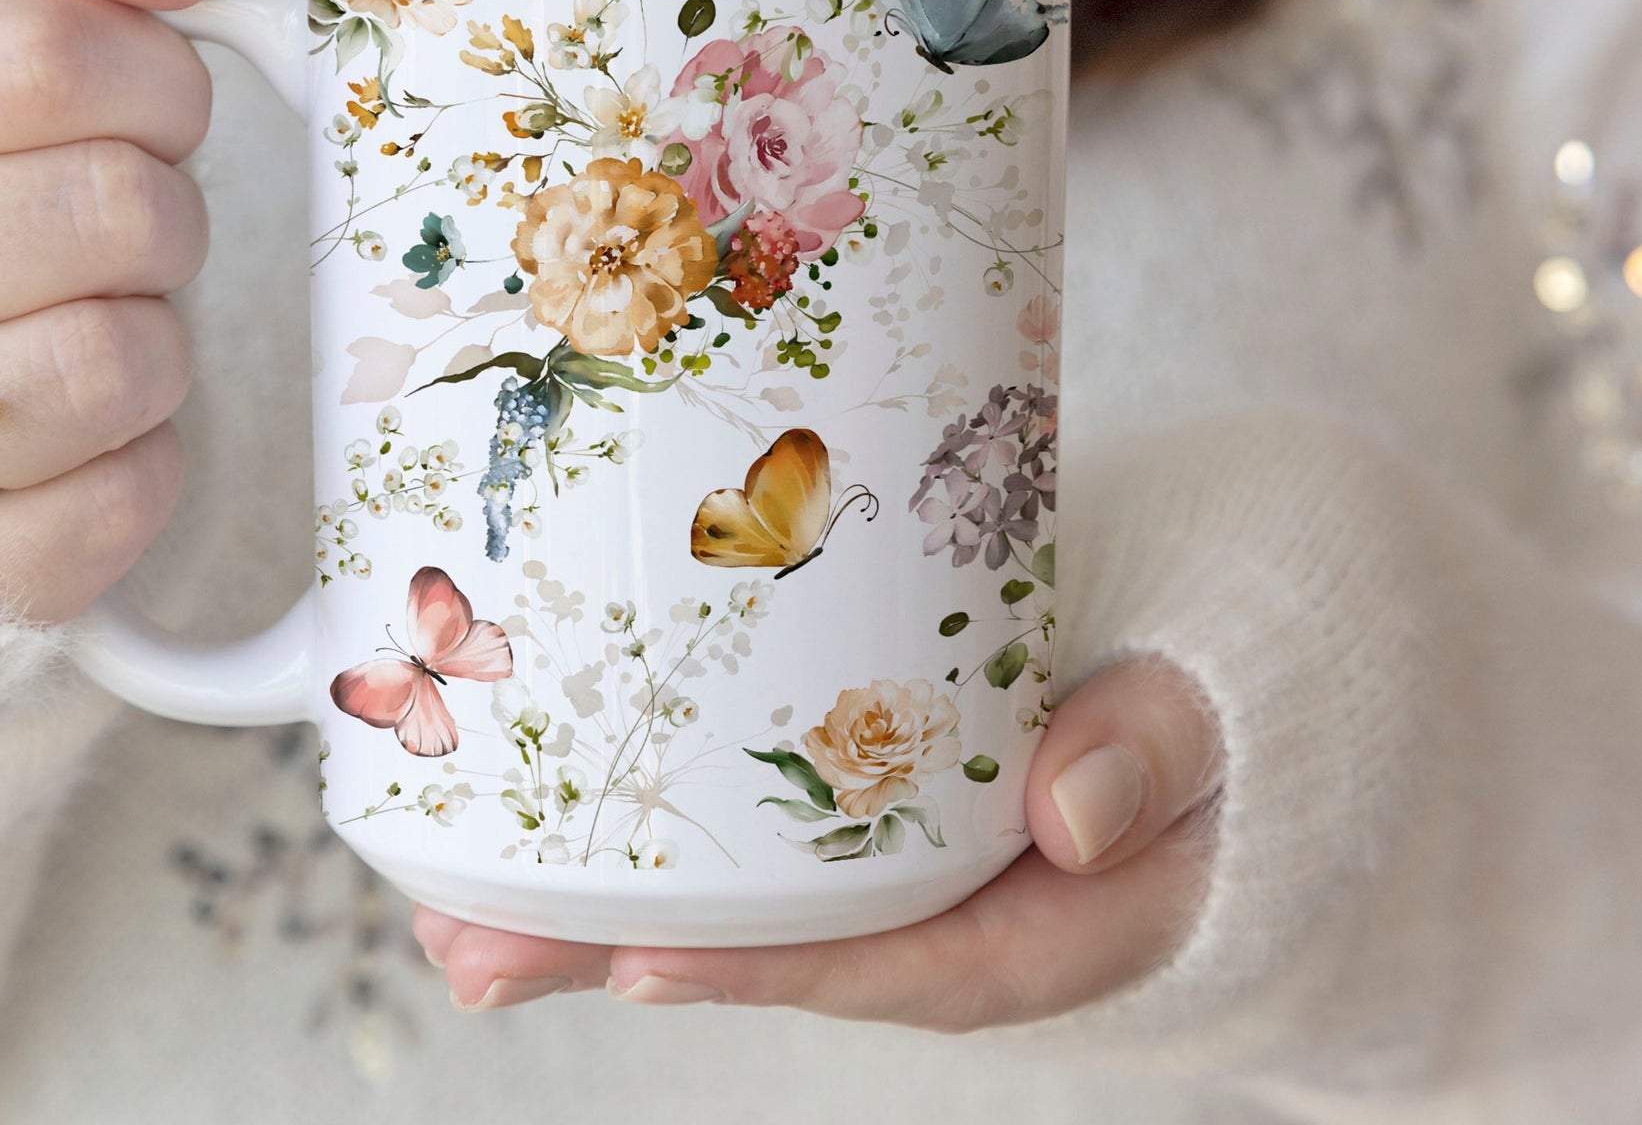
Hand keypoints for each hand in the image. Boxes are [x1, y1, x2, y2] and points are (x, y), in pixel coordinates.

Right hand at [0, 0, 219, 620]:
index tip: (136, 94)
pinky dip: (143, 456)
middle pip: (109, 207)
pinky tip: (73, 426)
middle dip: (160, 201)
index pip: (41, 55)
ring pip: (126, 357)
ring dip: (153, 328)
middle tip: (109, 216)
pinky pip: (131, 496)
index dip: (147, 71)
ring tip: (80, 313)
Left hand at [414, 658, 1223, 1024]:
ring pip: (729, 891)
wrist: (1209, 685)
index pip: (888, 960)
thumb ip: (1158, 746)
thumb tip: (1077, 808)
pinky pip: (741, 823)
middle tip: (465, 951)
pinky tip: (525, 812)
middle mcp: (936, 904)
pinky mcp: (849, 793)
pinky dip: (633, 825)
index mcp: (1032, 918)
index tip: (640, 962)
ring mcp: (883, 851)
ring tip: (441, 902)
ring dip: (584, 898)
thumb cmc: (1207, 710)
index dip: (763, 968)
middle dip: (610, 953)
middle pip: (767, 944)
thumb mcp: (1213, 723)